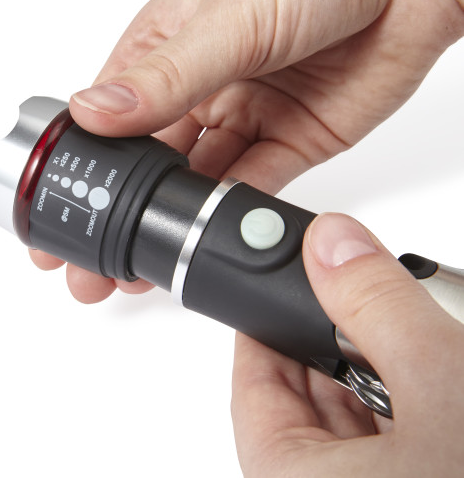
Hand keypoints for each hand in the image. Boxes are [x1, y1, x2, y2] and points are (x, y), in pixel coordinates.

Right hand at [30, 0, 463, 302]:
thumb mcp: (229, 19)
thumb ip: (167, 76)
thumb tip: (97, 113)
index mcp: (167, 50)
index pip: (111, 117)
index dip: (85, 165)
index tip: (63, 207)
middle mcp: (198, 89)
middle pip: (148, 163)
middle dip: (121, 211)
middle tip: (93, 256)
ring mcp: (240, 121)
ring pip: (193, 184)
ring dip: (170, 224)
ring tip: (140, 264)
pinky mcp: (283, 147)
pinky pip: (246, 189)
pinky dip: (225, 217)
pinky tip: (201, 241)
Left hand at [232, 212, 463, 476]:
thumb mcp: (443, 385)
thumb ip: (377, 304)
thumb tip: (332, 243)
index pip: (254, 390)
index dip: (265, 330)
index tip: (280, 292)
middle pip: (306, 399)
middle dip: (331, 343)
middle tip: (350, 302)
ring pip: (354, 417)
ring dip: (377, 371)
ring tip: (404, 344)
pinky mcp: (416, 476)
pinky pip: (394, 437)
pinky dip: (408, 400)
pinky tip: (434, 379)